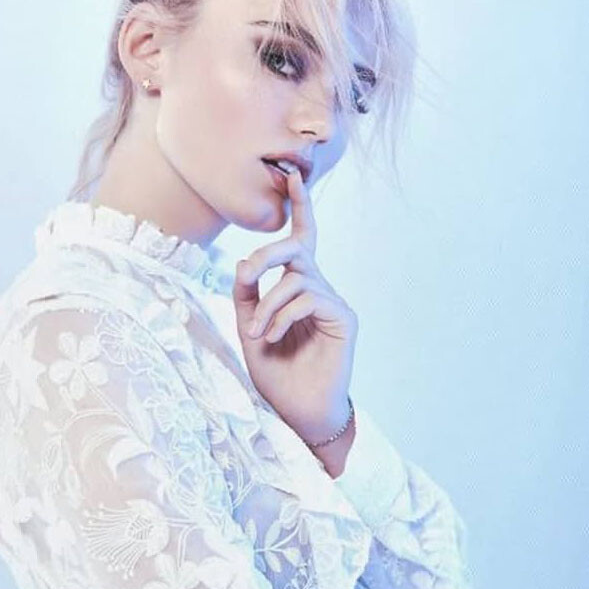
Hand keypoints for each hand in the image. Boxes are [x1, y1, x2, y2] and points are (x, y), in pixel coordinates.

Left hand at [232, 168, 357, 445]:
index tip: (292, 177)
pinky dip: (282, 315)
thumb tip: (245, 263)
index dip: (300, 208)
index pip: (302, 240)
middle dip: (267, 254)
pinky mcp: (344, 318)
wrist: (299, 411)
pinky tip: (273, 336)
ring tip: (257, 332)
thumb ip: (246, 295)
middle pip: (297, 248)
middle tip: (247, 273)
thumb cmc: (276, 372)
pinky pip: (308, 297)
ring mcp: (334, 302)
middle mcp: (319, 289)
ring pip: (297, 276)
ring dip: (267, 302)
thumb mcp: (250, 328)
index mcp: (298, 288)